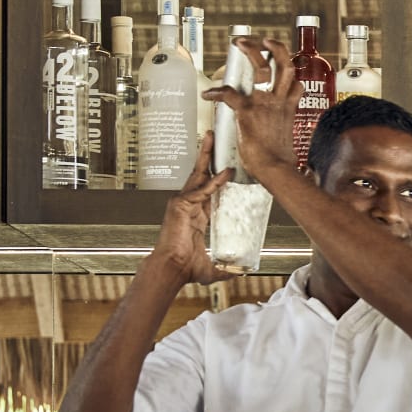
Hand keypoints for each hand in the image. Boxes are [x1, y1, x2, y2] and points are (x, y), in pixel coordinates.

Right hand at [149, 129, 236, 284]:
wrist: (172, 269)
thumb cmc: (186, 267)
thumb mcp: (211, 267)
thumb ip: (225, 269)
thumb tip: (239, 275)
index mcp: (194, 214)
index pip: (207, 189)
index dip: (217, 176)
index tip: (227, 164)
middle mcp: (187, 205)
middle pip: (199, 174)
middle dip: (206, 155)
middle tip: (212, 136)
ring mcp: (182, 203)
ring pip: (197, 175)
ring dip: (205, 156)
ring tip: (211, 138)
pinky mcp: (180, 205)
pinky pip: (202, 190)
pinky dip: (215, 182)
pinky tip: (227, 173)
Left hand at [203, 36, 302, 190]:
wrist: (275, 169)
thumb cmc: (280, 161)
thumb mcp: (287, 139)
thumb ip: (282, 130)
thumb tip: (279, 139)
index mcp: (289, 108)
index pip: (296, 83)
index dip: (291, 74)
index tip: (284, 67)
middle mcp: (280, 101)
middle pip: (285, 65)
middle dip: (275, 48)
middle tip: (264, 40)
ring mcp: (265, 104)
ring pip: (263, 68)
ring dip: (251, 51)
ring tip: (240, 43)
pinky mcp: (248, 112)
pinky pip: (229, 94)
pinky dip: (216, 92)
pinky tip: (208, 94)